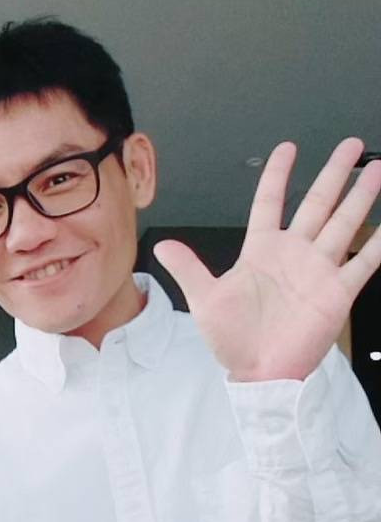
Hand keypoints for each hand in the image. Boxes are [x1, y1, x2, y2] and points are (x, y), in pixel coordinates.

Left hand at [151, 138, 380, 380]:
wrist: (259, 374)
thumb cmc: (233, 341)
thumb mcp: (205, 300)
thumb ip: (188, 268)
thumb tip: (161, 246)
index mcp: (261, 251)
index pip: (271, 202)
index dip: (278, 175)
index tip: (288, 149)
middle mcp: (294, 254)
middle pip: (317, 203)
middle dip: (334, 173)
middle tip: (350, 146)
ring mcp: (318, 270)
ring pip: (343, 223)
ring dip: (360, 197)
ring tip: (375, 171)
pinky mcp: (337, 292)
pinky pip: (362, 262)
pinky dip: (376, 244)